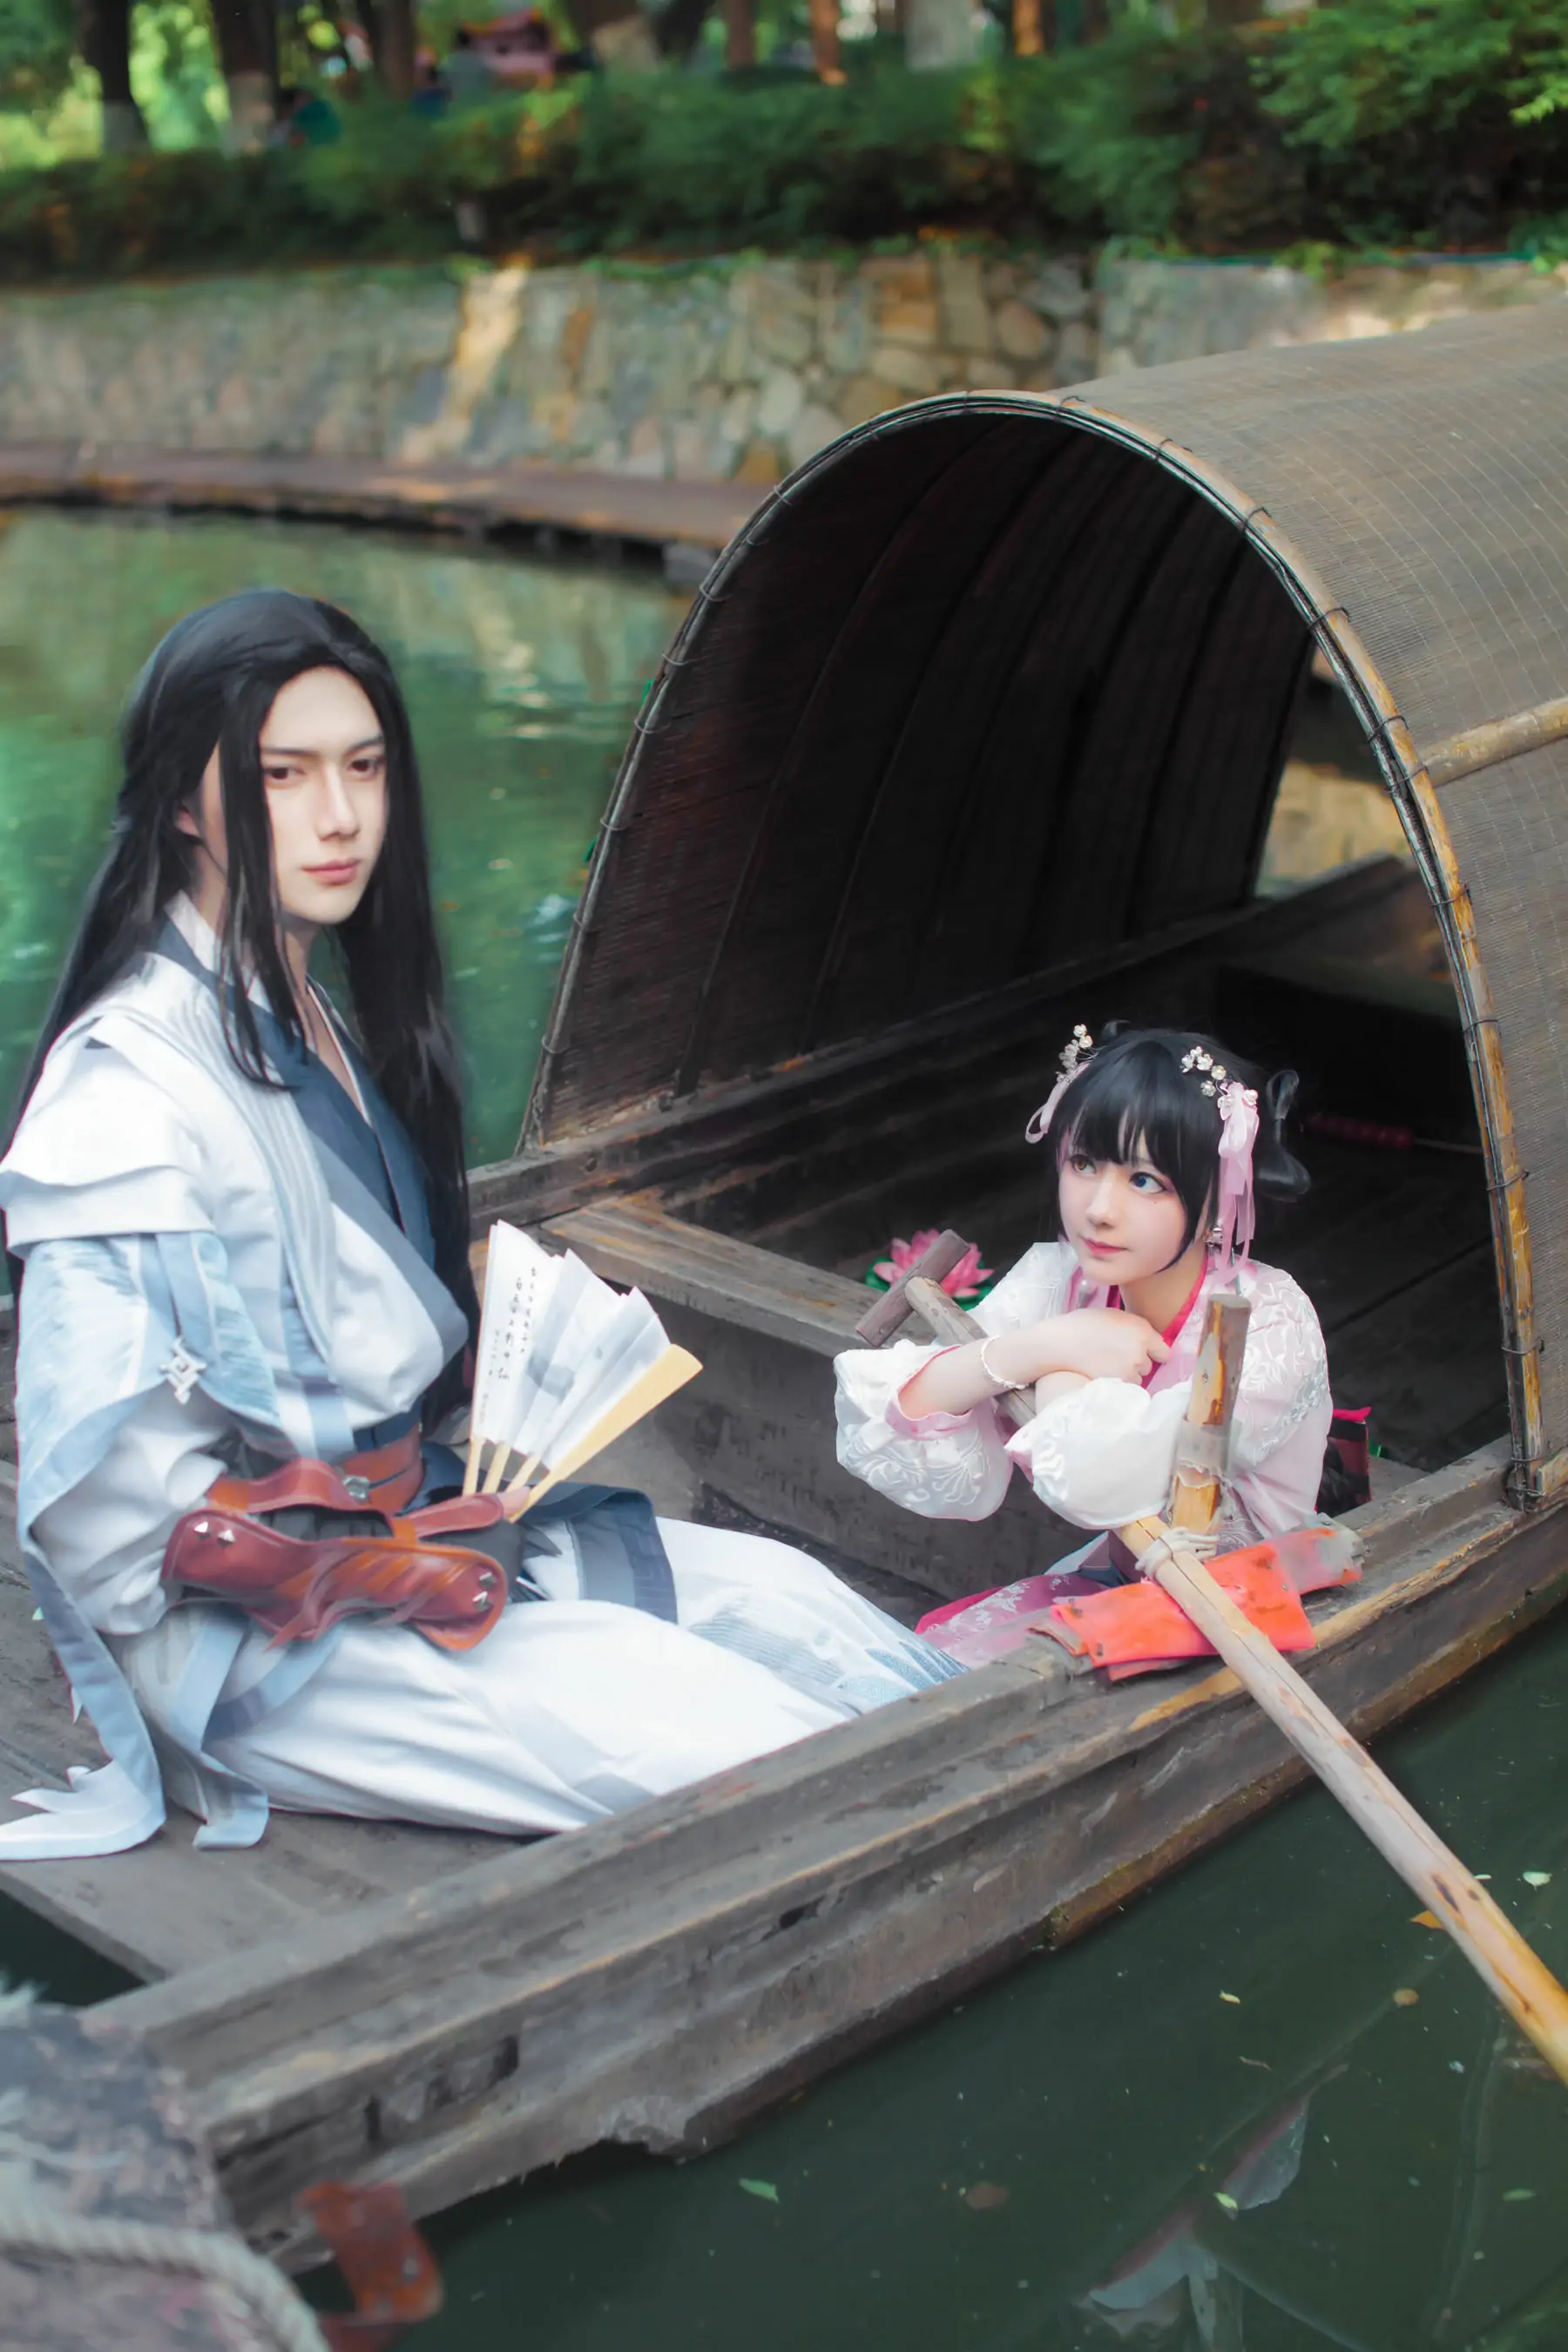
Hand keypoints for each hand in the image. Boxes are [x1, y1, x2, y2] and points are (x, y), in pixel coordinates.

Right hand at [1047, 1307, 1170, 1386]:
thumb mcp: (1115, 1315)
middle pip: (1148, 1366)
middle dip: (1137, 1362)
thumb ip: (1136, 1327)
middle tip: (1117, 1355)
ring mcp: (1129, 1371)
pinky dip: (1117, 1383)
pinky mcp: (1116, 1385)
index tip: (1147, 1353)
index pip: (1164, 1352)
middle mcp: (1140, 1352)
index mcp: (1142, 1331)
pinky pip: (1124, 1387)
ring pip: (1137, 1379)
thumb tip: (1149, 1340)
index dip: (1154, 1352)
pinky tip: (1102, 1373)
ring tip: (1107, 1365)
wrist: (1060, 1342)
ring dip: (1128, 1374)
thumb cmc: (1084, 1323)